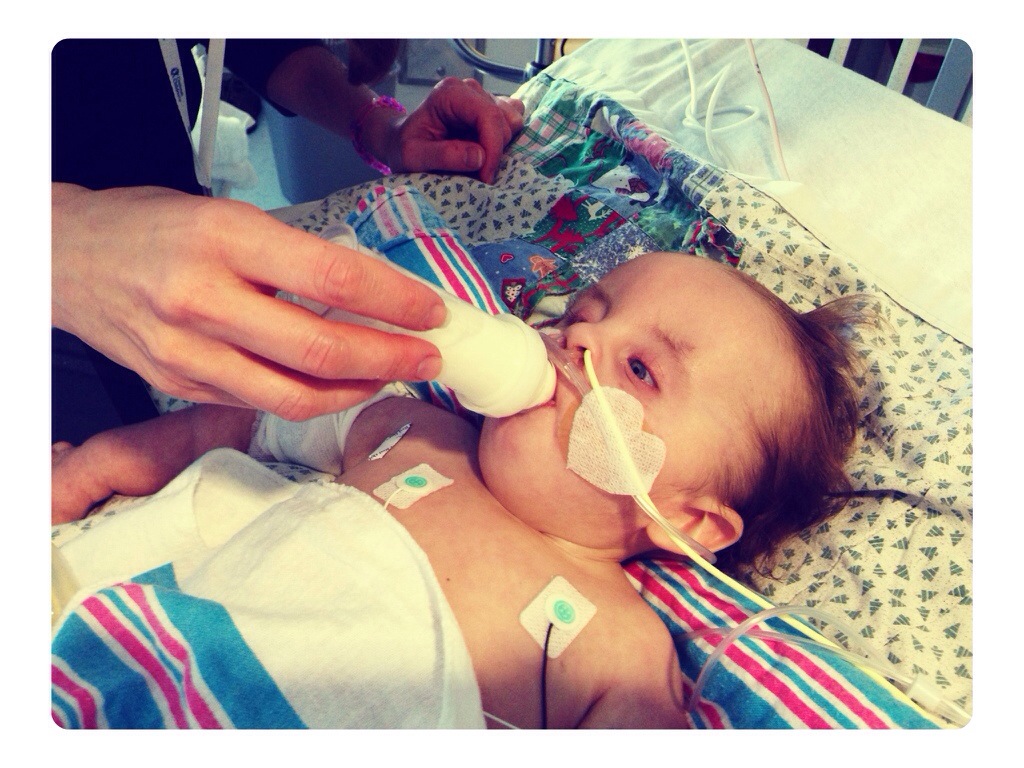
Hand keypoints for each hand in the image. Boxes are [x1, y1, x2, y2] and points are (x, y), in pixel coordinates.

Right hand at [52, 184, 445, 420]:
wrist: (67, 258)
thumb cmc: (155, 228)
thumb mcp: (228, 216)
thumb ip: (293, 256)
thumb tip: (372, 292)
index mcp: (223, 238)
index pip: (332, 275)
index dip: (394, 300)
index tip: (431, 312)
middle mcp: (203, 298)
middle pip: (319, 347)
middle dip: (390, 358)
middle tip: (428, 357)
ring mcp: (187, 351)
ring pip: (292, 394)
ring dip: (358, 390)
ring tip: (393, 376)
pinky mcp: (179, 385)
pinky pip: (259, 403)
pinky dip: (312, 399)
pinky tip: (340, 385)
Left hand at [373, 77, 524, 183]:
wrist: (401, 142)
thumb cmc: (404, 147)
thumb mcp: (414, 157)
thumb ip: (443, 156)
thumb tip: (479, 157)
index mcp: (450, 93)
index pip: (488, 116)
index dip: (493, 149)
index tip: (485, 176)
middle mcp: (470, 89)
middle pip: (503, 121)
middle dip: (494, 153)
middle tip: (478, 175)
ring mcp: (483, 96)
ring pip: (512, 122)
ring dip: (501, 148)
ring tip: (479, 162)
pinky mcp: (492, 108)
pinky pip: (513, 121)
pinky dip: (506, 140)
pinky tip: (486, 151)